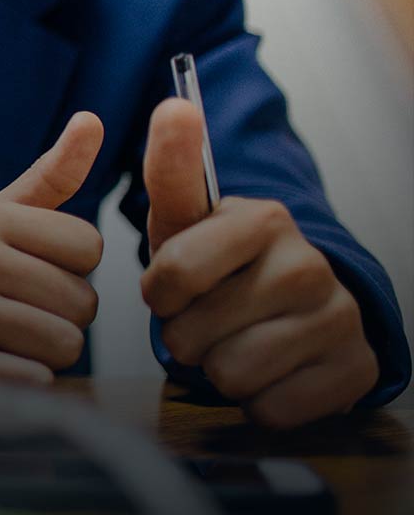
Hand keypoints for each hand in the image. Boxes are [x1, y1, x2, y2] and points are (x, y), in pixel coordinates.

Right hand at [0, 111, 106, 382]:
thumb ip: (48, 177)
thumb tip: (92, 120)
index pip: (89, 246)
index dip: (73, 267)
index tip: (35, 271)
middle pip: (82, 301)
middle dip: (64, 316)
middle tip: (20, 312)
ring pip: (63, 344)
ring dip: (46, 352)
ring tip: (7, 339)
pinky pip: (34, 381)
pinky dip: (24, 380)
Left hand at [141, 98, 376, 427]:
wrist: (299, 306)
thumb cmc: (224, 261)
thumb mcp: (187, 217)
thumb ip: (172, 165)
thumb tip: (174, 104)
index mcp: (265, 219)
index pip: (171, 273)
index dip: (159, 294)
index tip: (172, 287)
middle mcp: (309, 265)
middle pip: (192, 335)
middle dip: (186, 335)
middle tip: (207, 318)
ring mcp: (339, 319)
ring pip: (230, 376)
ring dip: (218, 369)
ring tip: (235, 341)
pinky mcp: (354, 372)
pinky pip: (270, 410)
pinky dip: (258, 400)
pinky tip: (271, 371)